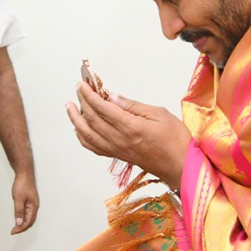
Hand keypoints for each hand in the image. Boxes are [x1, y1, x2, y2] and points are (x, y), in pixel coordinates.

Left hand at [11, 170, 38, 233]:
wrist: (24, 174)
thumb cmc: (23, 184)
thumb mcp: (18, 199)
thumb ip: (19, 211)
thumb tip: (19, 223)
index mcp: (33, 207)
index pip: (28, 222)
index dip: (21, 228)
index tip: (13, 231)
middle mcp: (35, 207)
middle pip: (30, 222)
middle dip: (22, 228)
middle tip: (13, 231)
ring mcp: (33, 204)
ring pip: (29, 218)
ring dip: (23, 224)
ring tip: (15, 227)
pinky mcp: (30, 201)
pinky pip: (28, 213)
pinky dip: (23, 218)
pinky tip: (19, 219)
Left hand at [66, 80, 190, 191]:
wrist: (179, 166)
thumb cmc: (174, 140)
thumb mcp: (158, 114)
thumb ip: (132, 106)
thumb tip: (112, 97)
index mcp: (129, 127)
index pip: (101, 108)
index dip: (89, 95)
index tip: (82, 85)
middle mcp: (118, 139)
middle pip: (91, 119)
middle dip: (81, 102)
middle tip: (78, 90)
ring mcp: (115, 149)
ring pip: (87, 134)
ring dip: (75, 120)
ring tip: (70, 107)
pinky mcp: (116, 155)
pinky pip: (92, 147)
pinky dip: (82, 137)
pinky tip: (79, 129)